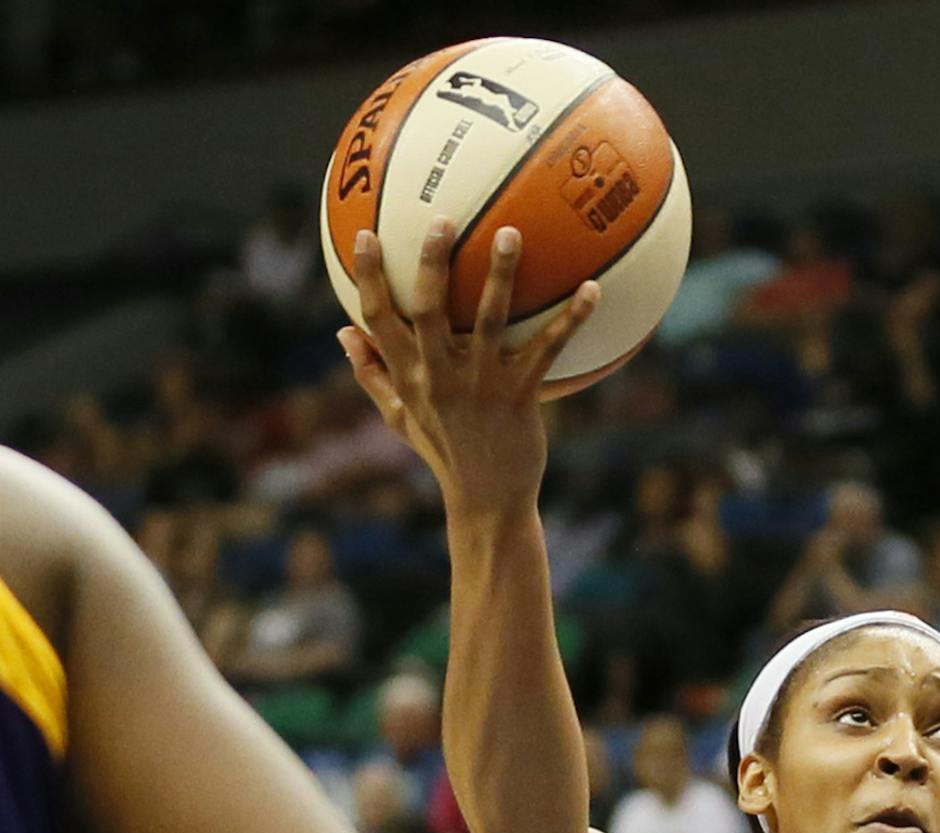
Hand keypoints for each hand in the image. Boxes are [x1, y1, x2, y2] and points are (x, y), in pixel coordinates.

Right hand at [337, 219, 598, 516]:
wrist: (487, 499)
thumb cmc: (444, 452)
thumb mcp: (399, 417)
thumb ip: (372, 373)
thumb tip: (342, 332)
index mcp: (408, 375)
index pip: (378, 319)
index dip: (370, 276)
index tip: (367, 234)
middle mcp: (441, 375)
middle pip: (428, 309)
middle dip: (431, 262)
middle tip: (443, 220)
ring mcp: (481, 384)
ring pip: (488, 320)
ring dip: (499, 275)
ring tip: (510, 233)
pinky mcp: (521, 395)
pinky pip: (548, 349)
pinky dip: (571, 318)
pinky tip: (592, 289)